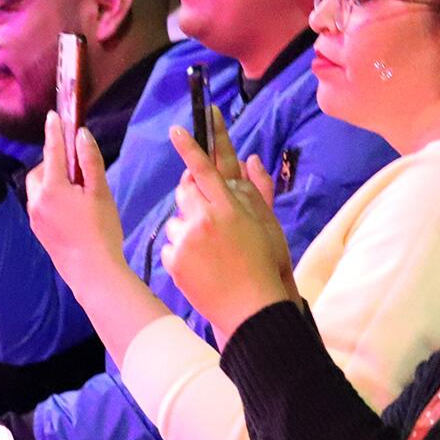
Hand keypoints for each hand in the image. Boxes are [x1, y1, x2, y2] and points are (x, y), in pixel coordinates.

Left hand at [27, 113, 127, 286]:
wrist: (92, 271)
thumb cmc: (101, 229)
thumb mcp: (101, 192)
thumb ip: (90, 162)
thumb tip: (81, 135)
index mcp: (52, 187)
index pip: (52, 151)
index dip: (54, 131)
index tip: (53, 115)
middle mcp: (37, 200)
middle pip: (41, 171)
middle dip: (53, 162)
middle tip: (76, 166)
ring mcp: (35, 217)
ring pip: (38, 189)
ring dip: (51, 181)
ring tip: (75, 189)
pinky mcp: (38, 231)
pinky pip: (40, 204)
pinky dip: (51, 197)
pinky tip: (71, 208)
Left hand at [160, 110, 298, 343]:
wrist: (250, 309)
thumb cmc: (265, 264)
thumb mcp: (268, 224)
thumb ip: (256, 189)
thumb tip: (250, 159)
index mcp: (229, 208)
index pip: (206, 169)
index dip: (190, 147)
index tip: (176, 130)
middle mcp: (205, 220)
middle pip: (185, 190)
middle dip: (192, 195)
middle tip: (208, 214)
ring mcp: (186, 241)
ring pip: (176, 219)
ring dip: (188, 227)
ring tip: (209, 250)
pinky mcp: (173, 261)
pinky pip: (171, 245)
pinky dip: (182, 251)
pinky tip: (201, 265)